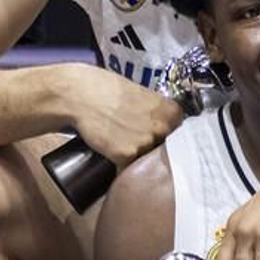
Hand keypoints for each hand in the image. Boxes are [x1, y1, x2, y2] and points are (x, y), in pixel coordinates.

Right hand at [65, 66, 186, 168]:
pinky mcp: (126, 156)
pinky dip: (121, 168)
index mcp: (170, 111)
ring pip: (147, 160)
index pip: (180, 134)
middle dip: (152, 147)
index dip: (166, 136)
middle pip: (164, 149)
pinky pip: (129, 169)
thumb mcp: (141, 95)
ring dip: (137, 158)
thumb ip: (157, 112)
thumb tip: (168, 126)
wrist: (80, 96)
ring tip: (120, 143)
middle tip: (133, 138)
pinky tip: (113, 156)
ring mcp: (145, 143)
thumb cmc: (107, 90)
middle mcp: (162, 128)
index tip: (158, 137)